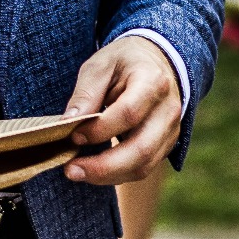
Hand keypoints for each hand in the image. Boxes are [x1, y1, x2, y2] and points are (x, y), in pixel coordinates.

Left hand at [61, 38, 182, 186]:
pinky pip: (144, 168)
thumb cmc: (124, 62)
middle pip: (141, 149)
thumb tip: (67, 124)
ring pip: (144, 165)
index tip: (73, 134)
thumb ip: (86, 93)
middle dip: (103, 167)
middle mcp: (168, 110)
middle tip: (71, 170)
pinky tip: (95, 170)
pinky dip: (117, 174)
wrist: (156, 62)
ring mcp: (171, 130)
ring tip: (78, 172)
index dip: (99, 129)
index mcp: (152, 82)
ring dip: (108, 176)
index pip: (128, 113)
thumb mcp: (100, 65)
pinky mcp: (166, 145)